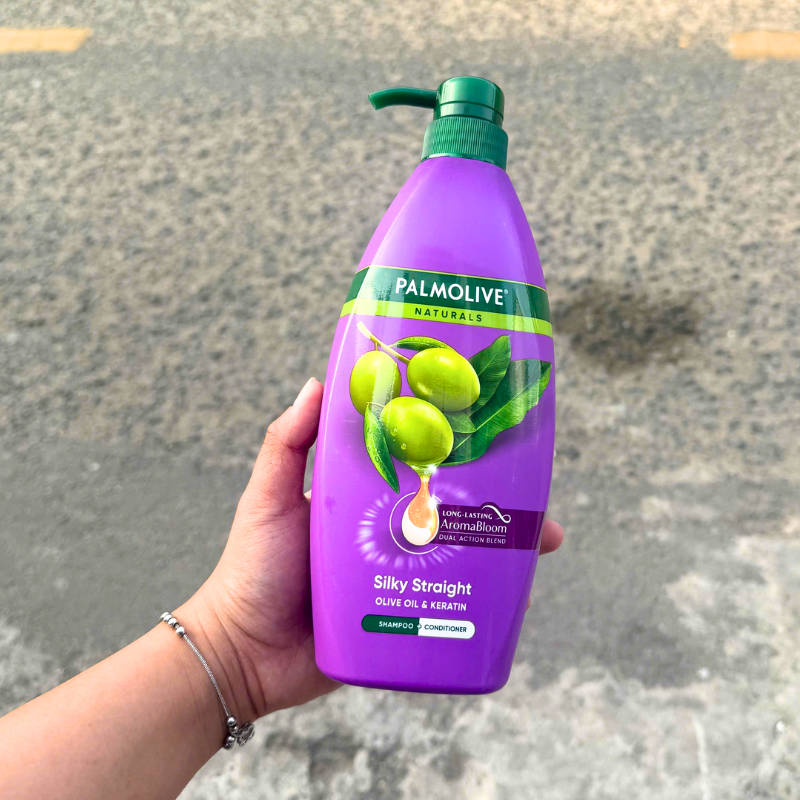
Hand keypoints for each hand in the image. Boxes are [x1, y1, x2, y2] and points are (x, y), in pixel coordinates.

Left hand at [179, 378, 563, 722]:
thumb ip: (286, 443)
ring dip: (503, 549)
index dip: (453, 451)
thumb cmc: (251, 569)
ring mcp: (397, 576)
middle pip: (450, 509)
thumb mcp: (267, 497)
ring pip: (461, 555)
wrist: (243, 654)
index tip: (490, 434)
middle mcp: (385, 531)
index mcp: (361, 497)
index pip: (415, 465)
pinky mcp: (402, 617)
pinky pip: (452, 605)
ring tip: (540, 542)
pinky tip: (516, 599)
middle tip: (535, 497)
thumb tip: (317, 384)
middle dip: (497, 501)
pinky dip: (487, 602)